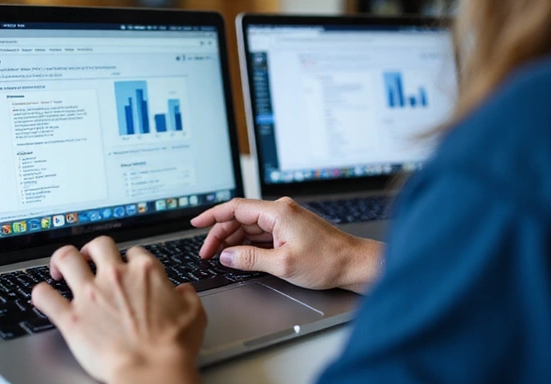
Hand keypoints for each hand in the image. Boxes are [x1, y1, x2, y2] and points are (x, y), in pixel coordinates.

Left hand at [31, 236, 205, 383]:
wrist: (152, 370)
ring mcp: (90, 295)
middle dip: (93, 250)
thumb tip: (183, 291)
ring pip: (66, 258)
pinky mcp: (71, 318)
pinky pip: (44, 296)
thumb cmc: (173, 346)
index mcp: (145, 271)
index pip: (134, 252)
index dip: (130, 260)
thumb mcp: (195, 313)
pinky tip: (44, 294)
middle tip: (91, 259)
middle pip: (98, 245)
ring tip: (61, 267)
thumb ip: (188, 295)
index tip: (128, 269)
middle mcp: (115, 276)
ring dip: (62, 260)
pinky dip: (40, 293)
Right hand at [191, 197, 383, 293]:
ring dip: (233, 240)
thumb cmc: (327, 261)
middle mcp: (281, 211)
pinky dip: (248, 243)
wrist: (354, 264)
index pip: (236, 207)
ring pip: (250, 226)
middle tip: (206, 252)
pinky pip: (261, 233)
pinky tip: (240, 254)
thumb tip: (226, 255)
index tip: (196, 224)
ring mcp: (286, 220)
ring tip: (219, 256)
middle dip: (220, 234)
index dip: (212, 215)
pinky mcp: (291, 230)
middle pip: (240, 217)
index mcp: (278, 212)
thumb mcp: (282, 264)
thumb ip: (250, 258)